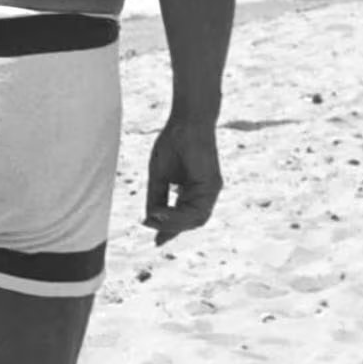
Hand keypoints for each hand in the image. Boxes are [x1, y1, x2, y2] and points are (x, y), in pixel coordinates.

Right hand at [144, 119, 222, 245]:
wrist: (186, 121)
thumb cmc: (172, 143)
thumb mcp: (159, 175)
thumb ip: (158, 196)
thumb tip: (151, 218)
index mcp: (193, 191)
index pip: (184, 217)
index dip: (170, 230)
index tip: (156, 243)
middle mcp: (205, 193)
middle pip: (192, 221)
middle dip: (171, 228)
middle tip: (150, 226)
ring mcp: (211, 190)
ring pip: (197, 219)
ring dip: (174, 224)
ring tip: (154, 220)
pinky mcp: (213, 184)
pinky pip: (199, 209)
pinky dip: (179, 215)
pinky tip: (162, 212)